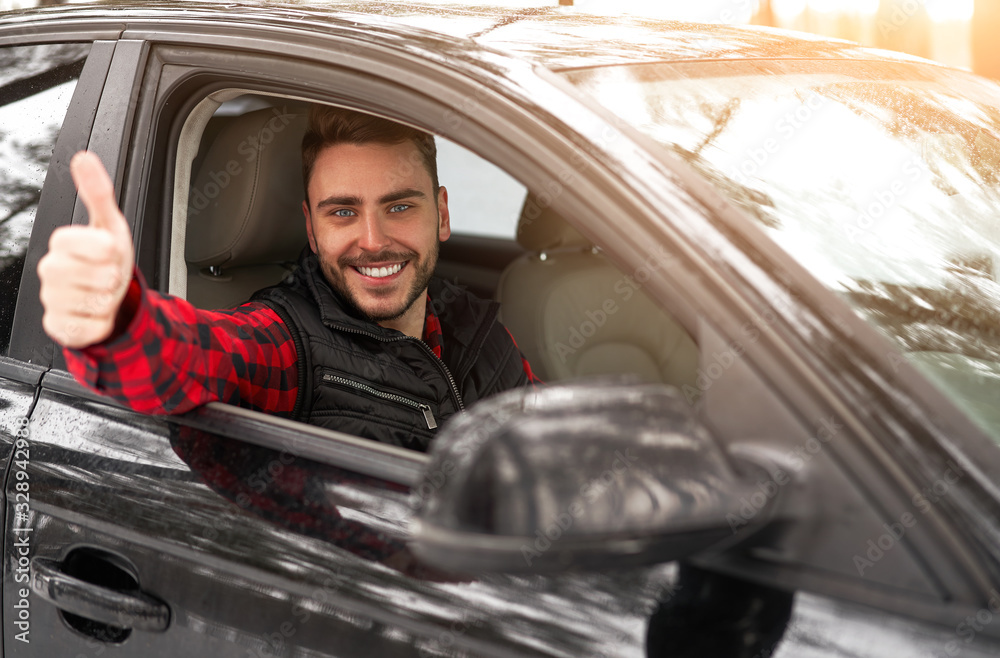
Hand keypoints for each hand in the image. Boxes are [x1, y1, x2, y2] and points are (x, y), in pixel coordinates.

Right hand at [38, 151, 134, 347]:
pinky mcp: (59, 327)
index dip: (102, 248)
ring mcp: (52, 300)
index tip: (109, 250)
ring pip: (93, 303)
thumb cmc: (107, 258)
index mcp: (61, 243)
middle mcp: (50, 271)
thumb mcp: (110, 223)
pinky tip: (96, 312)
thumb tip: (83, 158)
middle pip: (92, 276)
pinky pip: (89, 328)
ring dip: (109, 300)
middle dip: (111, 276)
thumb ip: (98, 192)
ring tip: (103, 291)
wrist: (107, 295)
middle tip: (108, 273)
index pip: (77, 242)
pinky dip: (102, 322)